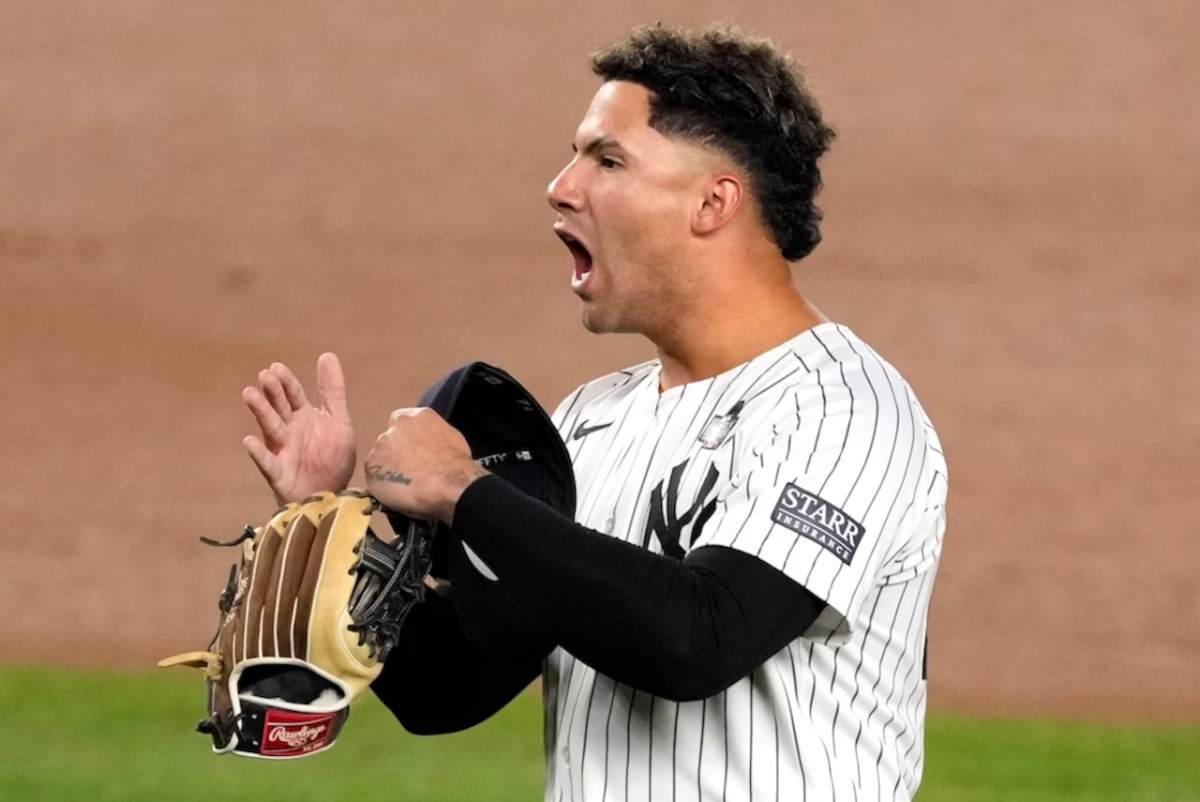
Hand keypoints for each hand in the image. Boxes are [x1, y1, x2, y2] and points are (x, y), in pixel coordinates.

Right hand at [242, 352, 355, 504]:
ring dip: (261, 412)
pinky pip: (267, 462)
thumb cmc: (331, 458)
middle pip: (279, 408)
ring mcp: (282, 450)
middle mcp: (289, 430)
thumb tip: (326, 355)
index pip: (294, 395)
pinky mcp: (279, 473)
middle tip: (265, 376)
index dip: (286, 382)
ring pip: (270, 428)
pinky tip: (250, 441)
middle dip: (273, 392)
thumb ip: (332, 391)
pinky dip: (258, 452)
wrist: (333, 494)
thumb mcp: (338, 421)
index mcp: (303, 417)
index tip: (277, 367)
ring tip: (250, 394)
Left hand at [363, 407, 486, 523]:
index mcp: (414, 416)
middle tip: (410, 469)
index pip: (402, 422)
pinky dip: (382, 484)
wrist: (449, 485)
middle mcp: (394, 426)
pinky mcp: (371, 467)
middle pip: (390, 439)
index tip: (414, 451)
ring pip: (381, 457)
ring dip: (389, 468)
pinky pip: (374, 476)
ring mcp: (380, 446)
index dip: (408, 438)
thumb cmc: (456, 463)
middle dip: (397, 452)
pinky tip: (398, 492)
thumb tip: (428, 442)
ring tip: (405, 484)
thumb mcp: (451, 438)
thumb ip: (432, 434)